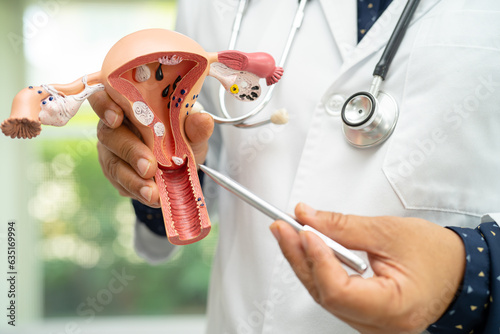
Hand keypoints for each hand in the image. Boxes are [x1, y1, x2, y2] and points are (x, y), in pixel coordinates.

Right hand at [89, 91, 213, 207]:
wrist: (182, 160)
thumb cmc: (181, 134)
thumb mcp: (192, 129)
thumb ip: (195, 125)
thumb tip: (204, 120)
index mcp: (128, 103)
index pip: (105, 96)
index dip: (105, 105)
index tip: (117, 118)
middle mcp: (114, 126)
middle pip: (109, 135)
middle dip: (129, 152)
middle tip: (148, 167)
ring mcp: (112, 152)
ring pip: (113, 164)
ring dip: (133, 180)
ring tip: (152, 193)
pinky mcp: (116, 175)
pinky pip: (121, 184)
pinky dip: (138, 192)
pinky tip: (153, 198)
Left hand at [270, 203, 465, 333]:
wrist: (460, 270)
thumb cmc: (439, 256)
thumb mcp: (390, 232)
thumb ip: (344, 226)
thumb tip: (308, 217)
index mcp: (393, 308)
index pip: (339, 291)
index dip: (317, 259)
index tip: (304, 231)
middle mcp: (378, 323)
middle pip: (324, 293)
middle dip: (299, 256)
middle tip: (283, 226)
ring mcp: (369, 321)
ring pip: (324, 294)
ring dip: (304, 261)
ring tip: (289, 233)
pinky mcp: (363, 312)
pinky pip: (332, 293)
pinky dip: (318, 268)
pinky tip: (308, 249)